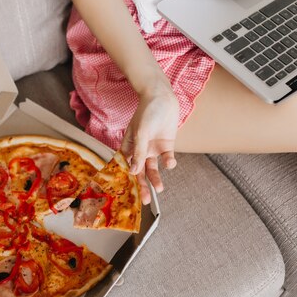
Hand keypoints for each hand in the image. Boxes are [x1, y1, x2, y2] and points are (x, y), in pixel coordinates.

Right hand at [120, 85, 178, 204]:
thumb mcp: (141, 133)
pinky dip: (169, 163)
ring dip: (156, 178)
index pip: (126, 167)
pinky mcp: (166, 146)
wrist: (162, 97)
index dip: (127, 180)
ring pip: (153, 168)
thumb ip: (138, 153)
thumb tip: (133, 172)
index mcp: (129, 147)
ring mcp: (153, 148)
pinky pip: (166, 158)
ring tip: (160, 188)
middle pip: (140, 171)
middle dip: (143, 185)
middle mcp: (140, 150)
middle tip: (146, 200)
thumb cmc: (146, 112)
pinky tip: (169, 162)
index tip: (129, 193)